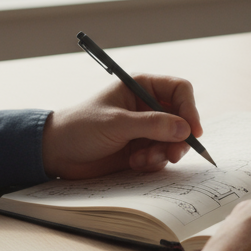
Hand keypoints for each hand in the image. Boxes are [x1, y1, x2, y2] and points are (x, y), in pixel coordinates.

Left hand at [41, 75, 203, 179]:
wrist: (57, 153)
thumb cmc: (80, 128)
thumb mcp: (116, 124)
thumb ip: (151, 125)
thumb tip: (184, 129)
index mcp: (141, 87)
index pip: (179, 90)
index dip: (189, 109)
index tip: (192, 131)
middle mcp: (147, 106)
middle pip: (182, 119)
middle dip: (179, 138)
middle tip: (172, 154)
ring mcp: (145, 129)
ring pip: (174, 141)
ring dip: (163, 153)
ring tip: (142, 160)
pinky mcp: (142, 149)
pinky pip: (161, 156)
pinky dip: (152, 162)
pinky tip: (133, 163)